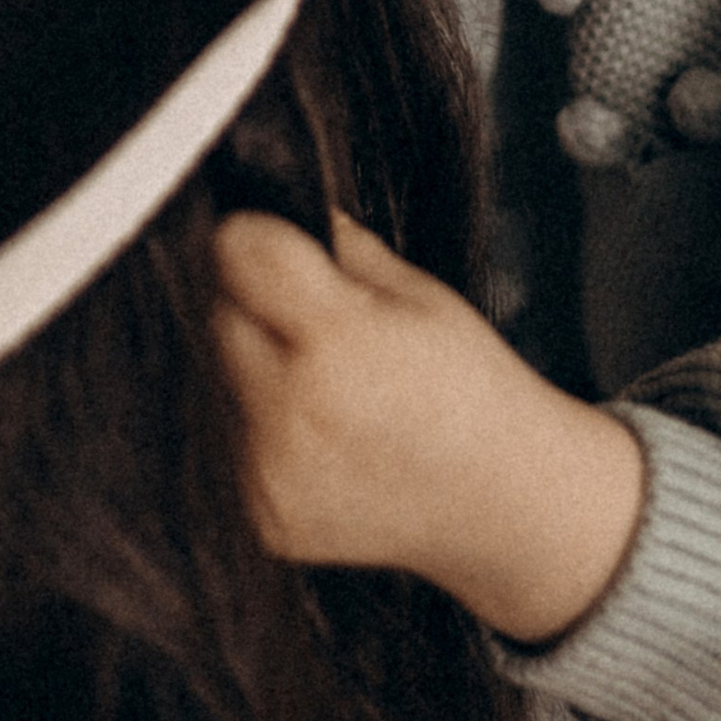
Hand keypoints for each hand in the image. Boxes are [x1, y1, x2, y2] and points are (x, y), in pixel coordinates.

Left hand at [214, 211, 647, 644]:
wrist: (501, 499)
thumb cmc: (472, 394)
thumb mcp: (424, 296)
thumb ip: (344, 248)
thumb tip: (288, 208)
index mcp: (338, 339)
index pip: (238, 254)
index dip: (251, 238)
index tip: (264, 242)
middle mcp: (294, 406)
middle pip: (221, 318)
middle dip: (255, 309)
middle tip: (316, 328)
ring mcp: (273, 468)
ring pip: (219, 384)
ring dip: (255, 374)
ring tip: (330, 390)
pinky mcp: (264, 513)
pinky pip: (233, 445)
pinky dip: (264, 433)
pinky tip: (326, 436)